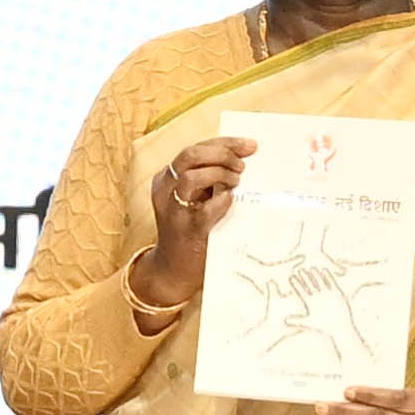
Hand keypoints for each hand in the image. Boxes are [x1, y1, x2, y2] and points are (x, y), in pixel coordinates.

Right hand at [125, 135, 260, 308]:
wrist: (172, 271)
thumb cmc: (189, 232)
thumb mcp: (193, 200)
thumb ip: (209, 181)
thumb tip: (242, 161)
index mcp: (167, 179)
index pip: (195, 149)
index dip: (224, 143)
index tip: (249, 145)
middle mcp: (165, 190)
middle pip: (191, 155)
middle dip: (223, 153)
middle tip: (243, 164)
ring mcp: (173, 209)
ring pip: (192, 176)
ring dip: (220, 174)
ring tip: (236, 181)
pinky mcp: (186, 229)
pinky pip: (205, 208)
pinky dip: (223, 200)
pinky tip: (231, 201)